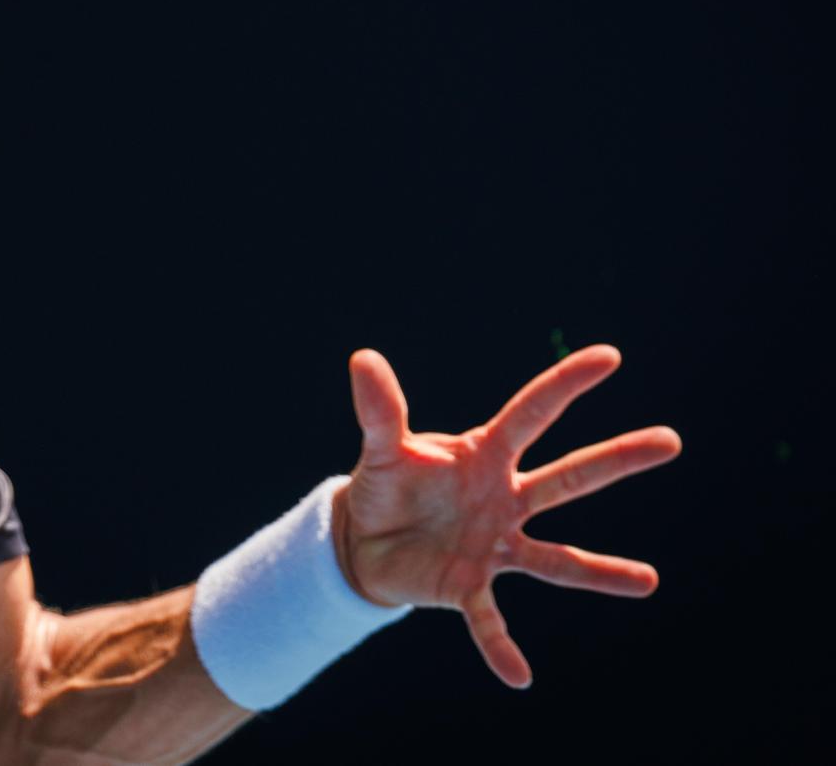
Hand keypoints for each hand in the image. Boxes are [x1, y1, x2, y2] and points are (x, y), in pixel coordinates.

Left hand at [334, 345, 680, 687]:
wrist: (364, 540)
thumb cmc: (386, 485)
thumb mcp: (381, 448)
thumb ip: (379, 410)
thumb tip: (363, 358)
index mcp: (484, 455)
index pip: (531, 413)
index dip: (566, 384)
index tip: (609, 356)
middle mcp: (504, 498)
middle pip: (567, 477)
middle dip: (616, 459)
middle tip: (670, 440)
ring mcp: (494, 544)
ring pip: (554, 560)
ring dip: (600, 572)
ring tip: (648, 581)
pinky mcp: (469, 586)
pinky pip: (489, 621)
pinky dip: (500, 646)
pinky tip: (518, 675)